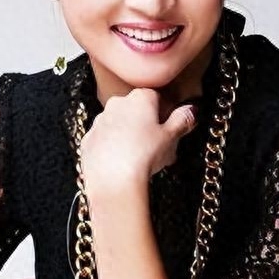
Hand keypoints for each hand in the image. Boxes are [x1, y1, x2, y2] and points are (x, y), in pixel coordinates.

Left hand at [80, 88, 197, 195]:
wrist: (113, 181)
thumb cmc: (143, 156)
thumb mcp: (172, 137)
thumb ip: (183, 120)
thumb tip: (191, 110)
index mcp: (140, 98)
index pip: (156, 98)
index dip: (165, 113)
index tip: (169, 128)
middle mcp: (116, 104)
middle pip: (136, 110)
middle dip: (146, 124)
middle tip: (157, 146)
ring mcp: (99, 121)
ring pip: (119, 124)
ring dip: (128, 135)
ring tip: (139, 158)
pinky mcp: (88, 139)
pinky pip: (104, 139)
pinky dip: (112, 147)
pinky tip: (122, 162)